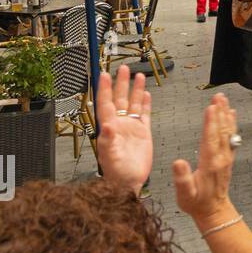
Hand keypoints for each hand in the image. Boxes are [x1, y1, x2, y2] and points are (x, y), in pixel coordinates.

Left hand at [95, 65, 152, 193]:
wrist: (129, 183)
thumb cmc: (116, 174)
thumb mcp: (110, 158)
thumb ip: (107, 142)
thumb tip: (106, 126)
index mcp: (110, 128)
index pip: (106, 104)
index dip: (105, 89)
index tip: (104, 75)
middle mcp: (120, 125)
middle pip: (120, 99)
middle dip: (121, 83)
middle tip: (122, 69)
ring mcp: (132, 128)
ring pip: (132, 104)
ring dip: (134, 90)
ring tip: (137, 76)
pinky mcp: (143, 133)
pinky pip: (144, 115)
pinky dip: (145, 104)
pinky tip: (146, 95)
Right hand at [173, 92, 237, 226]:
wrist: (213, 210)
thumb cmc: (196, 202)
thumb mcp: (184, 194)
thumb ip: (182, 178)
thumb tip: (178, 162)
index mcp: (210, 163)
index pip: (210, 139)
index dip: (210, 122)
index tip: (211, 107)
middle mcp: (221, 157)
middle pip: (221, 131)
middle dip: (220, 112)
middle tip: (218, 96)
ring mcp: (226, 157)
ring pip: (227, 132)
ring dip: (226, 114)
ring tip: (224, 100)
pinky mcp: (228, 158)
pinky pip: (231, 137)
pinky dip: (231, 124)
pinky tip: (231, 114)